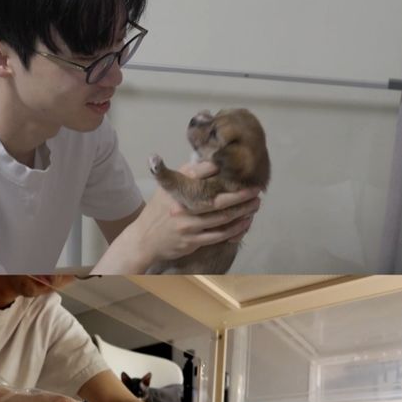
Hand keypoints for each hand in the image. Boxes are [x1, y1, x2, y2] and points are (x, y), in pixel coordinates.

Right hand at [136, 164, 260, 264]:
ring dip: (242, 212)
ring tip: (255, 204)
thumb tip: (212, 160)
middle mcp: (183, 206)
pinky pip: (218, 235)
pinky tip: (245, 222)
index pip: (201, 173)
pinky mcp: (192, 241)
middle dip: (241, 195)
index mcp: (177, 187)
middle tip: (256, 189)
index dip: (221, 169)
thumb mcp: (167, 188)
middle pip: (218, 199)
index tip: (239, 168)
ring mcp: (188, 225)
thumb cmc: (159, 210)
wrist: (144, 239)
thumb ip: (187, 175)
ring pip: (222, 218)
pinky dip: (234, 229)